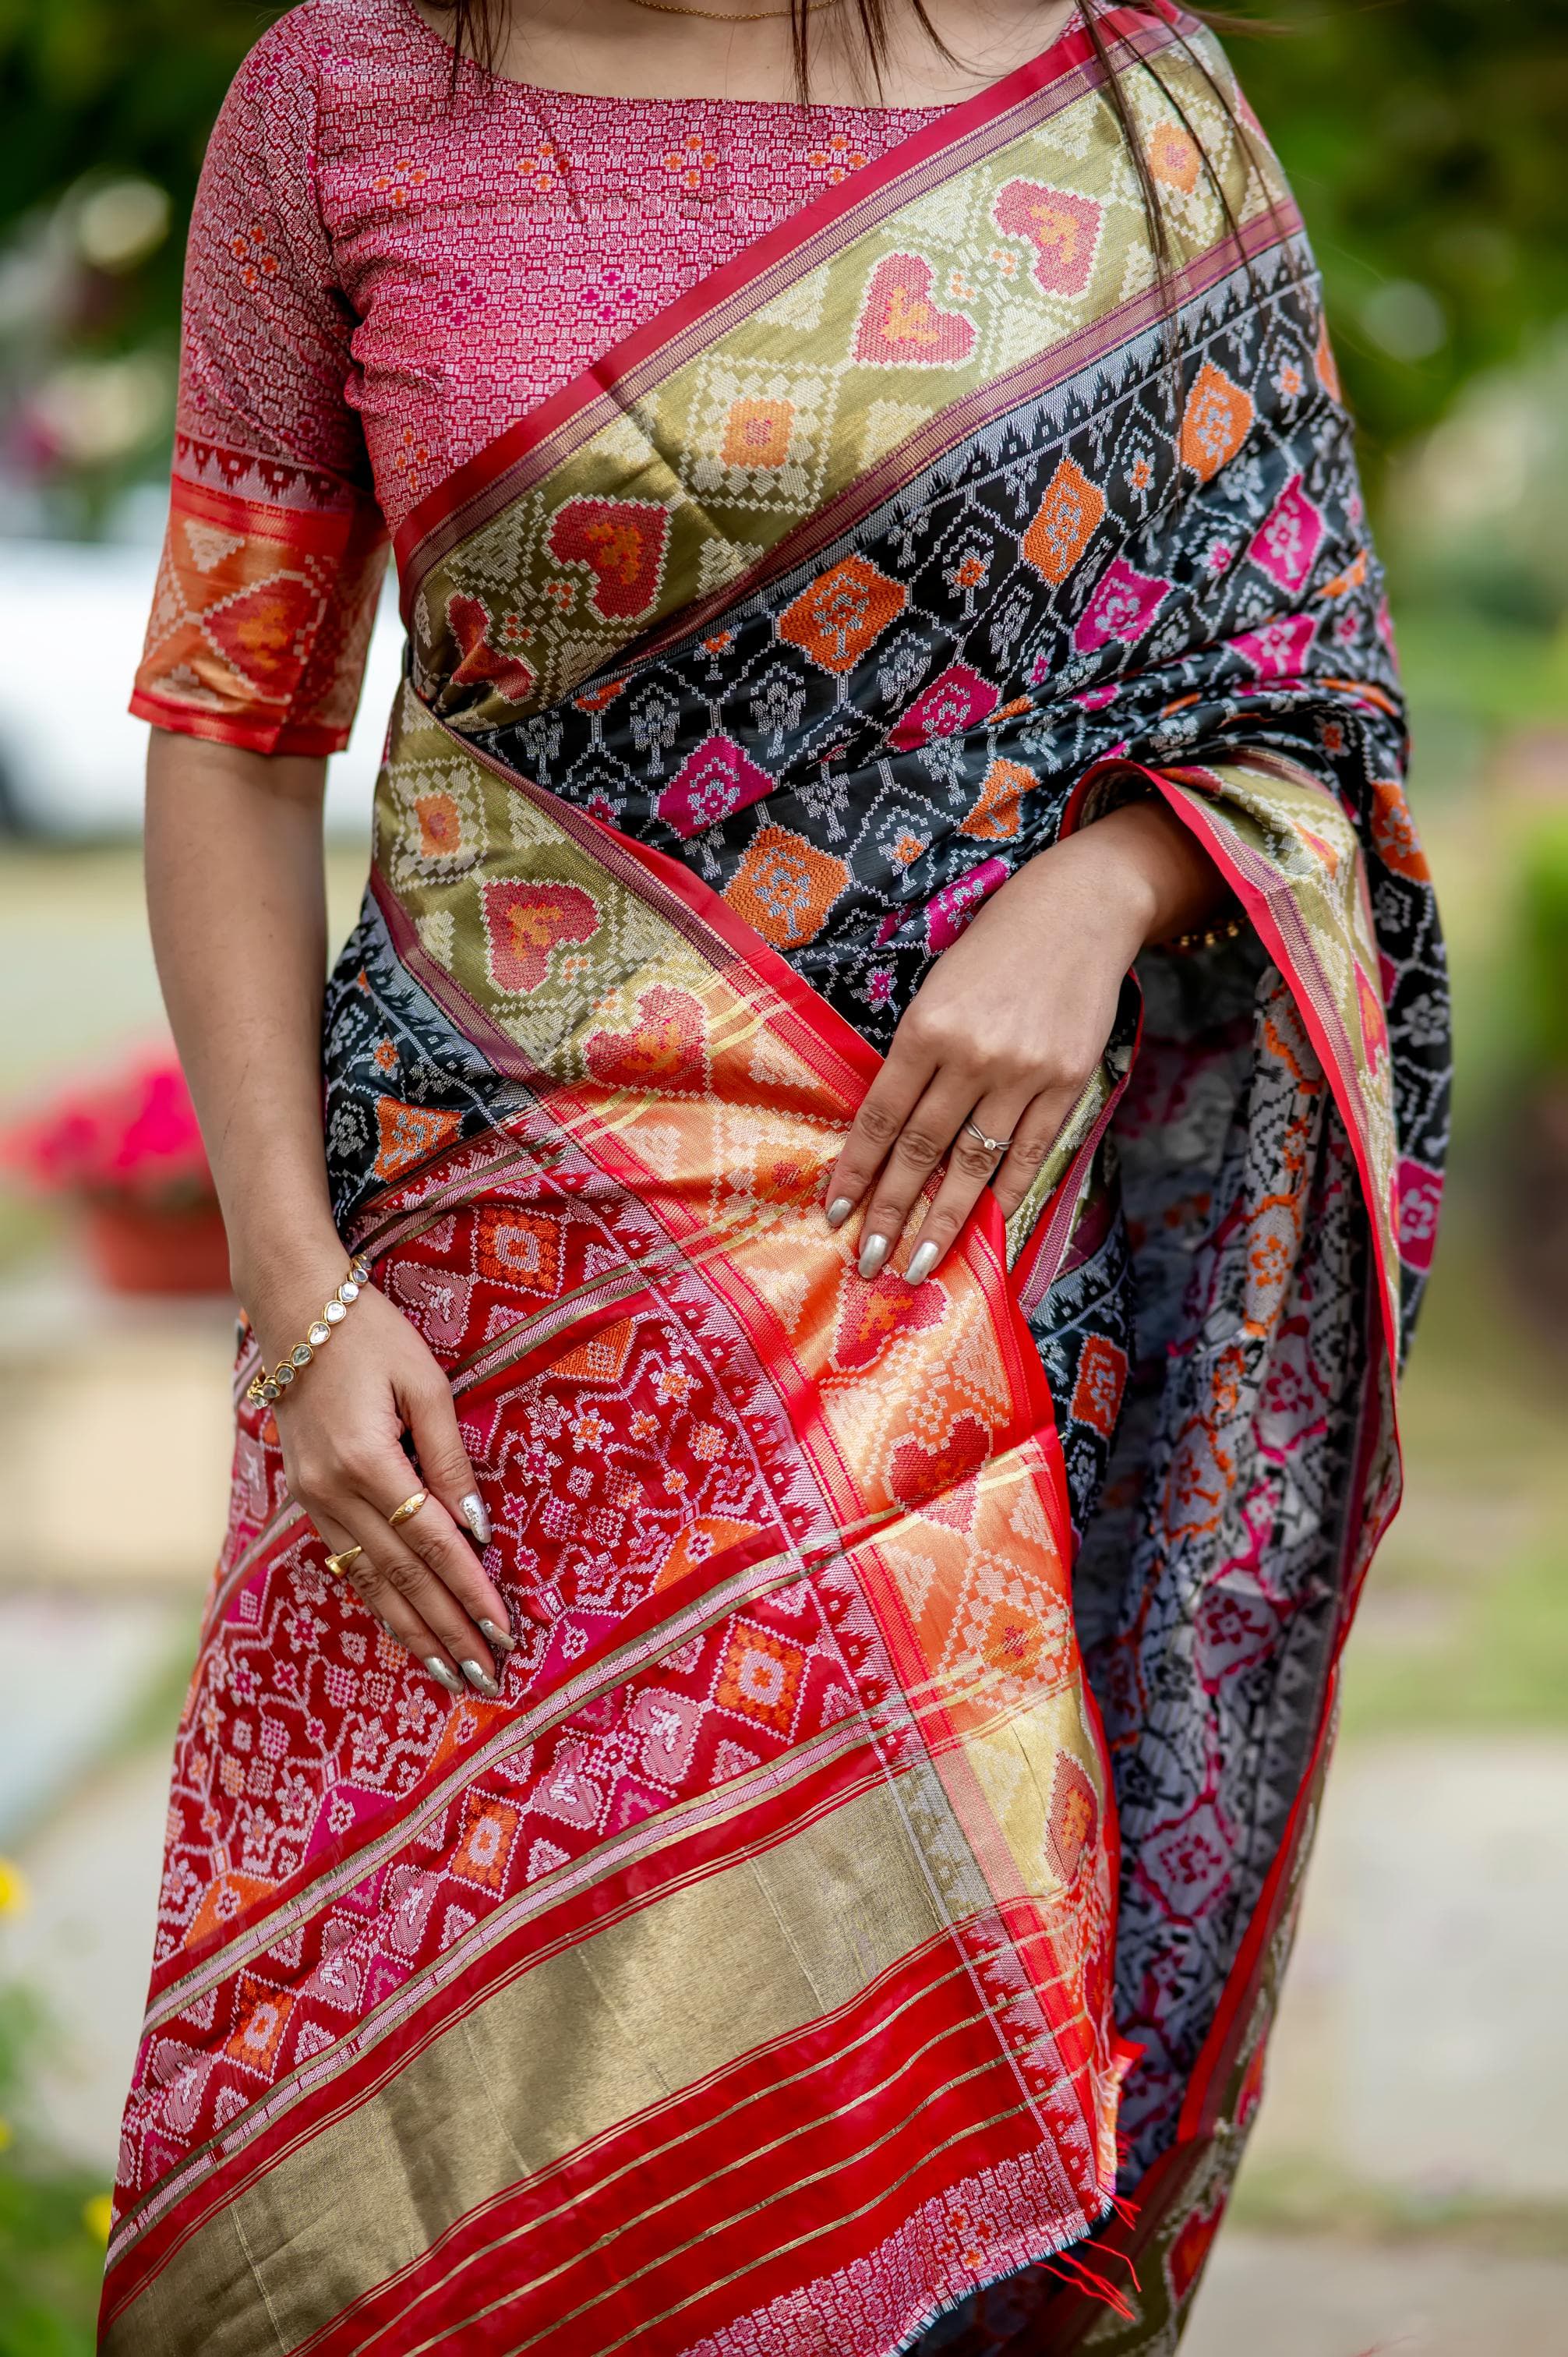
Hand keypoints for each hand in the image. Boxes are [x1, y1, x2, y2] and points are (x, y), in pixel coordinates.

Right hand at [250, 1256, 516, 1698]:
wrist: (293, 1311)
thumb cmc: (370, 1335)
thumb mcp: (426, 1384)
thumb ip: (452, 1458)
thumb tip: (478, 1529)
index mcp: (368, 1460)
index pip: (432, 1544)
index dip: (470, 1591)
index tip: (503, 1631)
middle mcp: (333, 1491)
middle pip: (402, 1577)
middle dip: (447, 1631)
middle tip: (485, 1678)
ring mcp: (313, 1499)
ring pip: (370, 1583)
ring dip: (412, 1632)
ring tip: (450, 1674)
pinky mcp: (306, 1498)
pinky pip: (348, 1564)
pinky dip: (379, 1602)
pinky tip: (405, 1629)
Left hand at [823, 799, 1226, 1281]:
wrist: (1080, 912)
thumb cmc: (994, 949)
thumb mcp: (936, 991)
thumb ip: (915, 1057)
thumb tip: (889, 1133)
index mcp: (926, 1028)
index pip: (879, 1118)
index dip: (856, 1172)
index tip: (835, 1214)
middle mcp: (972, 1056)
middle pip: (920, 1151)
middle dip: (891, 1213)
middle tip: (871, 1262)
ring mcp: (1024, 1073)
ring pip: (974, 1164)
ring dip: (944, 1220)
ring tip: (921, 1265)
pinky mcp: (1068, 1082)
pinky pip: (1030, 1153)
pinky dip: (1006, 1194)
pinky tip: (985, 1228)